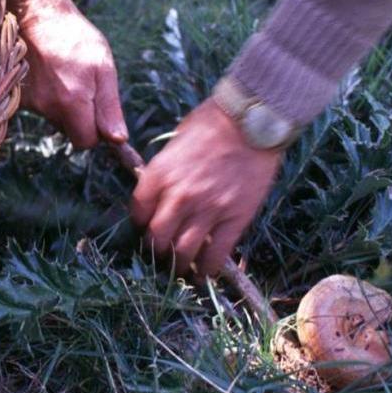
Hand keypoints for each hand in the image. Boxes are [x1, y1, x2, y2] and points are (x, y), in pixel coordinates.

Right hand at [3, 0, 126, 148]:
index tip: (98, 111)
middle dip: (80, 118)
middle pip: (70, 132)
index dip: (96, 131)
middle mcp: (49, 108)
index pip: (86, 142)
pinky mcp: (18, 96)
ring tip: (65, 74)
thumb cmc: (75, 38)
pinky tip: (50, 75)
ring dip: (64, 105)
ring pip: (55, 119)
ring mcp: (30, 102)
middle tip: (83, 87)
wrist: (37, 14)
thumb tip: (118, 141)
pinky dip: (47, 97)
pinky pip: (40, 107)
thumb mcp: (103, 68)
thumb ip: (109, 107)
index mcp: (73, 103)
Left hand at [130, 99, 281, 277]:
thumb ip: (166, 171)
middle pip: (157, 239)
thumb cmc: (213, 122)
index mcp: (159, 174)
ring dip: (179, 264)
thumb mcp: (176, 142)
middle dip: (157, 250)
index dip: (142, 224)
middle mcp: (178, 196)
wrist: (253, 120)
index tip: (149, 227)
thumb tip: (162, 192)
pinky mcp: (235, 218)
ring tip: (182, 267)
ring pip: (183, 252)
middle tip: (164, 252)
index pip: (138, 213)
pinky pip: (216, 254)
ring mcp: (207, 209)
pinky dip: (208, 268)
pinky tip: (205, 272)